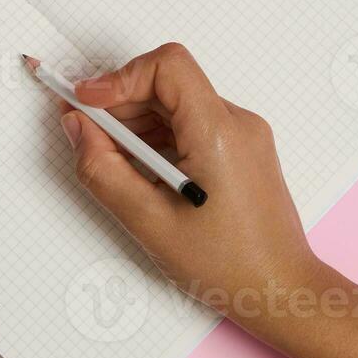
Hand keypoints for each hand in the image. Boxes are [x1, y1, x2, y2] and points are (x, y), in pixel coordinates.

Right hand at [62, 43, 319, 323]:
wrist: (280, 290)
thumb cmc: (227, 266)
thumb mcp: (149, 222)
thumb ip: (102, 169)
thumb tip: (77, 126)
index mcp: (219, 133)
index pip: (168, 67)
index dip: (119, 76)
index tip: (86, 100)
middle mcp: (238, 124)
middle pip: (168, 83)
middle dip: (121, 102)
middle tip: (86, 133)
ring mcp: (244, 135)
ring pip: (178, 103)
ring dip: (138, 122)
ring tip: (114, 162)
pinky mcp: (242, 149)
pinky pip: (192, 124)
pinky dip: (160, 137)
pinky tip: (143, 171)